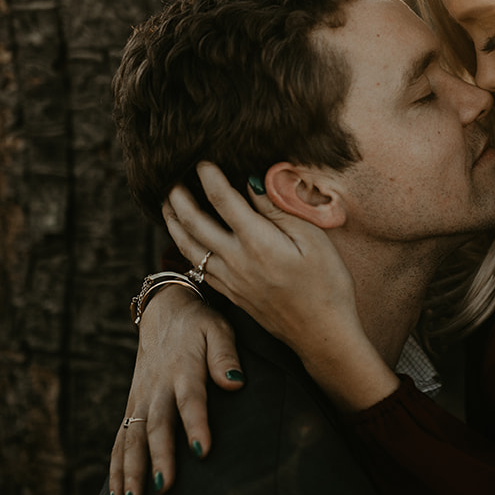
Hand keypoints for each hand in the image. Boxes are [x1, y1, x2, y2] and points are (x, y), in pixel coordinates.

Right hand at [106, 286, 242, 494]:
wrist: (164, 311)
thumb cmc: (199, 325)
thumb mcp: (218, 328)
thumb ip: (226, 355)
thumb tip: (236, 382)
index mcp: (183, 369)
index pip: (190, 399)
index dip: (196, 423)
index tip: (203, 450)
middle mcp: (157, 388)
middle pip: (156, 426)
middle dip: (158, 458)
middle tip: (164, 489)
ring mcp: (140, 400)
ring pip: (131, 439)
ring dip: (130, 472)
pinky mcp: (132, 408)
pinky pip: (120, 441)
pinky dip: (116, 470)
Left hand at [164, 164, 395, 410]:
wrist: (322, 335)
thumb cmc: (327, 284)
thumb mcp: (314, 240)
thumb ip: (280, 209)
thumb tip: (254, 181)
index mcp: (257, 243)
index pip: (223, 200)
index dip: (209, 176)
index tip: (202, 159)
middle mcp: (236, 261)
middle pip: (195, 223)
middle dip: (179, 197)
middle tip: (170, 177)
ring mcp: (230, 280)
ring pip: (189, 247)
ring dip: (174, 222)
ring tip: (166, 204)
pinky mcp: (231, 294)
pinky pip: (198, 267)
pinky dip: (185, 247)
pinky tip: (185, 239)